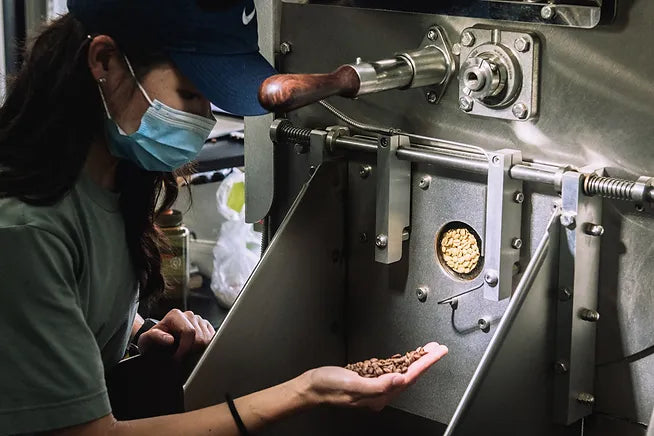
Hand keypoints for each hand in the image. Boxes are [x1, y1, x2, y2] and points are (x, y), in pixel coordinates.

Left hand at [137, 309, 214, 359]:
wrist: (157, 343)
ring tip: (186, 354)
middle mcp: (189, 315)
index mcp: (175, 315)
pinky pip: (213, 339)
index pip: (190, 332)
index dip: (186, 348)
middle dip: (192, 351)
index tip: (178, 359)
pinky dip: (205, 347)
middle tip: (182, 359)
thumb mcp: (147, 340)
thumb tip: (169, 339)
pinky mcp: (206, 327)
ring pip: (208, 339)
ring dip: (199, 350)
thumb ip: (156, 337)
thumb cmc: (152, 342)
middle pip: (201, 336)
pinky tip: (194, 351)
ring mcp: (199, 321)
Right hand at [300, 342, 447, 410]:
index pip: (409, 377)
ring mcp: (375, 387)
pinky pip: (391, 370)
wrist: (312, 387)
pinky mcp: (369, 379)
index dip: (425, 363)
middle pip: (410, 374)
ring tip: (427, 350)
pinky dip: (402, 362)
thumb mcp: (352, 384)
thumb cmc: (328, 387)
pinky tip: (406, 358)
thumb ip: (378, 384)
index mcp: (379, 396)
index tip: (436, 352)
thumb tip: (400, 379)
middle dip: (425, 361)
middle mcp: (380, 393)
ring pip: (403, 371)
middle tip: (438, 348)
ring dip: (416, 360)